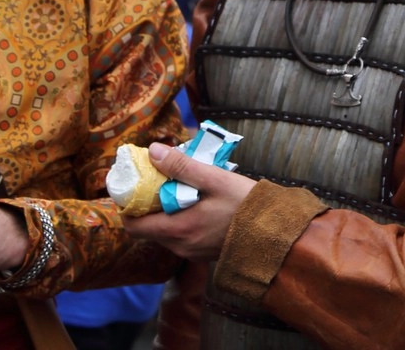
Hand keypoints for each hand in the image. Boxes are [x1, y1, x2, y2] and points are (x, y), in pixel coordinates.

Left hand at [122, 142, 256, 262]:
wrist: (277, 233)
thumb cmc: (246, 206)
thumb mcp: (215, 179)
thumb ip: (182, 166)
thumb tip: (152, 151)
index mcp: (178, 230)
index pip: (133, 226)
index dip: (127, 206)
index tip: (133, 186)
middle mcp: (180, 246)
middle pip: (149, 227)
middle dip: (148, 204)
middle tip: (158, 179)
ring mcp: (192, 252)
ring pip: (165, 231)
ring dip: (166, 210)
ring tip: (180, 186)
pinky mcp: (204, 252)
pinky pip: (181, 235)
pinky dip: (180, 218)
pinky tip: (195, 200)